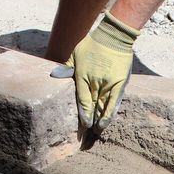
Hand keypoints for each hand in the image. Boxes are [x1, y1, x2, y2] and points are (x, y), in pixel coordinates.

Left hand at [50, 11, 137, 131]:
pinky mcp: (120, 85)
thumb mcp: (76, 54)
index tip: (83, 125)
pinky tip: (106, 123)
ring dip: (100, 122)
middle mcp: (95, 83)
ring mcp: (108, 85)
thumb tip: (52, 75)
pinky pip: (114, 104)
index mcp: (82, 77)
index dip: (83, 115)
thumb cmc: (92, 44)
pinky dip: (110, 114)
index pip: (82, 102)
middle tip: (86, 137)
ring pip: (103, 108)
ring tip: (96, 133)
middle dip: (90, 122)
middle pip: (92, 107)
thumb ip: (66, 68)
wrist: (114, 37)